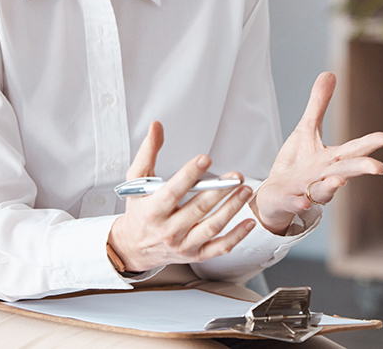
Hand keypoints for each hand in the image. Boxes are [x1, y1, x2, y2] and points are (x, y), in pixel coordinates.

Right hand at [107, 121, 255, 272]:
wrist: (133, 247)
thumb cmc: (139, 211)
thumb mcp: (137, 181)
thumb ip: (148, 153)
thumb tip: (157, 127)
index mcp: (152, 211)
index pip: (172, 192)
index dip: (189, 175)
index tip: (205, 159)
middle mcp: (168, 230)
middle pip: (197, 209)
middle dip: (219, 191)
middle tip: (236, 175)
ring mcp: (183, 244)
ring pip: (211, 227)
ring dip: (231, 209)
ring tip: (245, 191)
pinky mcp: (195, 254)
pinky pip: (219, 247)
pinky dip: (236, 236)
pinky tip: (249, 223)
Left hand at [253, 72, 382, 234]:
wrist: (275, 196)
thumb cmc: (296, 164)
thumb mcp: (306, 130)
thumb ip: (319, 105)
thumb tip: (330, 74)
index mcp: (331, 159)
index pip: (354, 150)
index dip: (371, 143)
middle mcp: (323, 176)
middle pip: (346, 171)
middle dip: (362, 168)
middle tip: (379, 168)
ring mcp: (307, 190)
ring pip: (323, 190)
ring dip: (332, 186)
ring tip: (339, 180)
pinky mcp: (288, 199)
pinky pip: (295, 202)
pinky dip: (300, 203)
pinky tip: (304, 201)